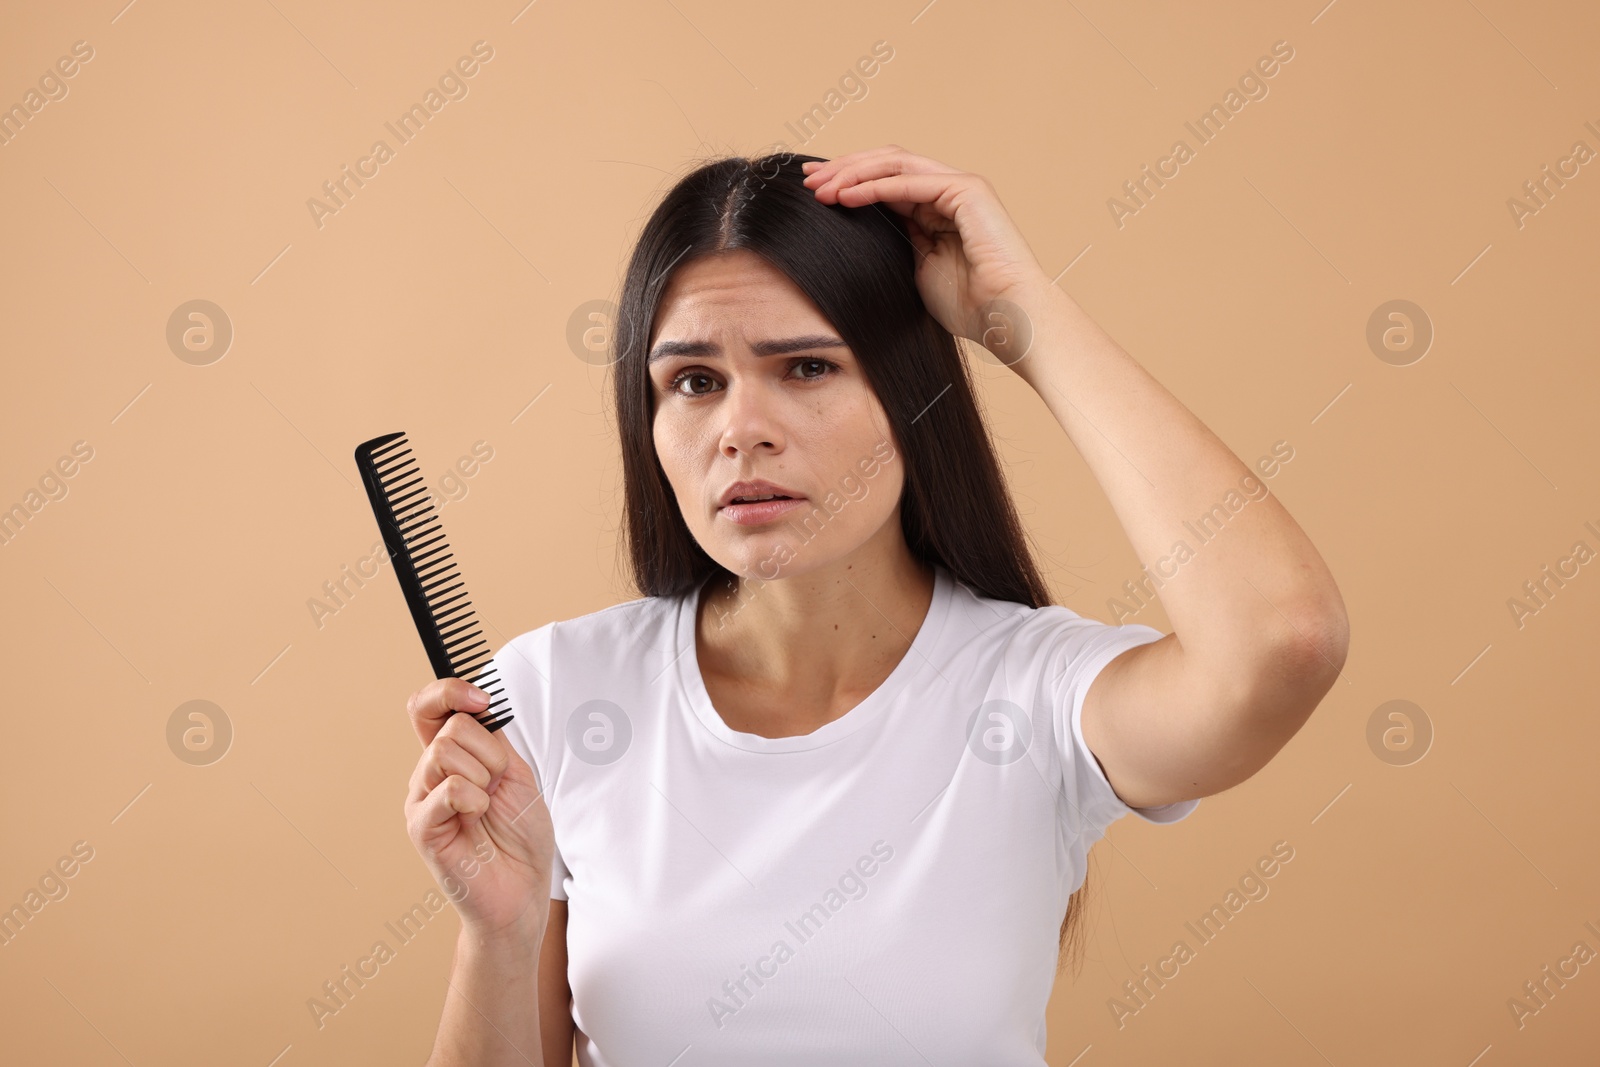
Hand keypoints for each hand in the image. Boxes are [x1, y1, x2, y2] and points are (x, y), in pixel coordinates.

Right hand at [404, 678, 553, 941]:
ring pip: (445, 751)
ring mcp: (421, 800)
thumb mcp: (515, 774)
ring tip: (487, 806)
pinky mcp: (421, 828)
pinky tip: (478, 817)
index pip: (427, 707)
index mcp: (451, 759)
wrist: (521, 892)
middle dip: (490, 752)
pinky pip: (447, 788)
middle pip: (449, 727)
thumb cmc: (519, 837)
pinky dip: (474, 798)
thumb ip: (491, 739)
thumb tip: (475, 703)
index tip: (482, 700)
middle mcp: (428, 775)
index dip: (449, 691)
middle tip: (498, 786)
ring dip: (484, 775)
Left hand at [801, 145, 1053, 361]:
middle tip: (808, 180)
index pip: (885, 182)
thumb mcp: (916, 270)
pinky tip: (846, 196)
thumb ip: (895, 244)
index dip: (848, 182)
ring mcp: (959, 186)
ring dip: (853, 173)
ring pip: (895, 164)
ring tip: (821, 189)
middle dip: (844, 169)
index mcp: (936, 209)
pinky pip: (910, 182)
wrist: (1007, 317)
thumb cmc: (969, 306)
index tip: (814, 192)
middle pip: (886, 164)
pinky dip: (874, 186)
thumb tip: (856, 234)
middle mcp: (948, 190)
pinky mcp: (967, 190)